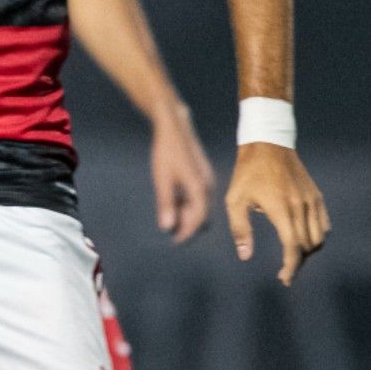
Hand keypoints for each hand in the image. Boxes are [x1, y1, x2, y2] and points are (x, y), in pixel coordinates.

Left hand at [150, 103, 213, 242]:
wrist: (175, 128)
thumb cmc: (167, 152)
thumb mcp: (163, 179)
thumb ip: (166, 203)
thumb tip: (167, 227)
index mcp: (200, 189)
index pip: (197, 220)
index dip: (186, 233)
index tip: (174, 241)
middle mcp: (208, 187)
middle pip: (202, 215)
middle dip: (188, 226)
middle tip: (170, 231)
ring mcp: (207, 180)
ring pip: (201, 206)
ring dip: (188, 214)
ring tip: (170, 217)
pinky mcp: (203, 175)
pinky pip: (200, 197)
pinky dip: (189, 204)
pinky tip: (175, 202)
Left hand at [226, 143, 328, 285]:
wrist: (267, 144)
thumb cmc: (246, 173)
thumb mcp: (234, 200)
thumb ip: (239, 229)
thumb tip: (245, 256)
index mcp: (281, 209)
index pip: (293, 247)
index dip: (290, 267)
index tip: (283, 279)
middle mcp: (301, 207)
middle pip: (307, 247)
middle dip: (297, 263)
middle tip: (285, 272)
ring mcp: (312, 201)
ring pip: (319, 238)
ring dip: (308, 251)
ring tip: (293, 257)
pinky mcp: (317, 197)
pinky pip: (324, 225)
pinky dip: (316, 237)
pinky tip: (302, 239)